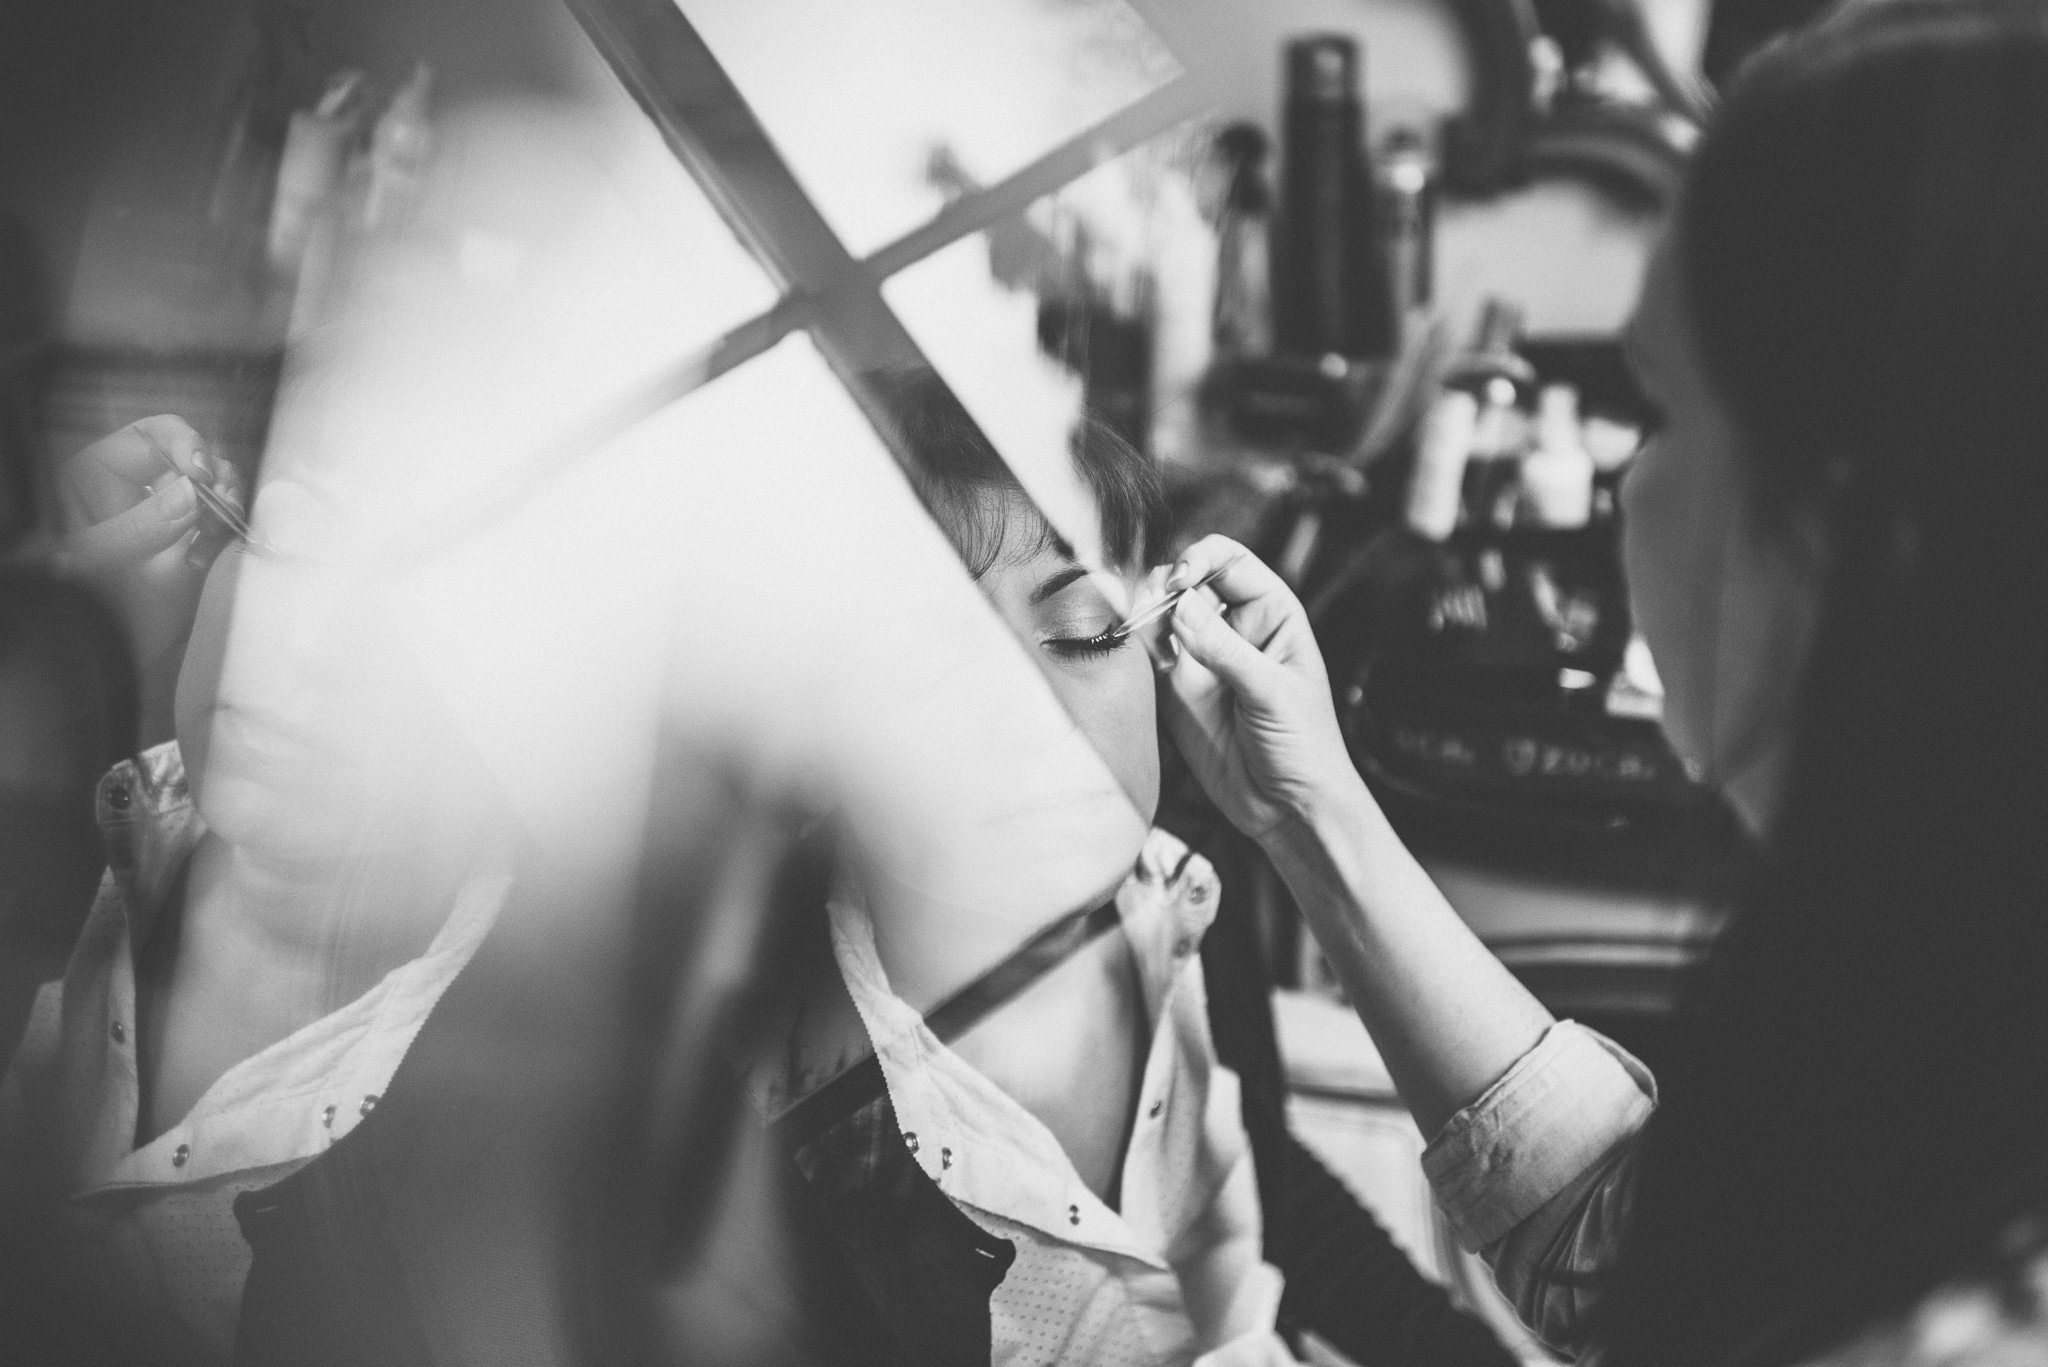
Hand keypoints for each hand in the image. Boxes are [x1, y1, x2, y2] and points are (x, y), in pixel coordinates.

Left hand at [56, 415, 241, 691]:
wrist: (112, 658)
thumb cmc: (91, 609)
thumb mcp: (104, 561)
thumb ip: (145, 523)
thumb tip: (194, 491)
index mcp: (97, 479)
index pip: (149, 436)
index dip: (181, 443)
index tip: (201, 472)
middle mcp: (135, 489)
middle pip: (191, 454)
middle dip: (213, 474)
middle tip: (222, 500)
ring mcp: (168, 515)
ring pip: (214, 483)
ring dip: (227, 497)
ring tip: (219, 525)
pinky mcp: (195, 540)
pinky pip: (224, 516)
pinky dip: (230, 524)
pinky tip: (215, 544)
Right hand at [1160, 535, 1363, 842]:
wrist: (1289, 809)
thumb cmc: (1304, 746)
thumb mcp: (1272, 693)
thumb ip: (1225, 650)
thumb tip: (1179, 605)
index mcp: (1271, 614)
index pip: (1229, 561)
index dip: (1200, 559)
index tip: (1179, 582)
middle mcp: (1233, 628)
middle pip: (1187, 581)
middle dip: (1162, 586)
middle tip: (1148, 609)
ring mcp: (1201, 658)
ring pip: (1160, 614)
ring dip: (1142, 613)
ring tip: (1136, 628)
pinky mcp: (1175, 690)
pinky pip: (1147, 656)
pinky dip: (1133, 647)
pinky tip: (1131, 650)